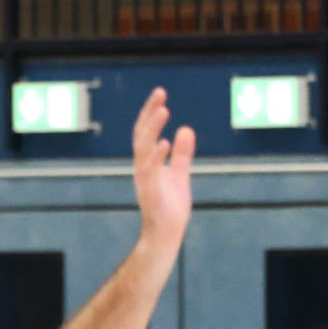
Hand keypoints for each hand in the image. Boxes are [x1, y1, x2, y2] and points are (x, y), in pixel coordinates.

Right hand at [131, 87, 194, 249]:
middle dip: (150, 113)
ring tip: (163, 111)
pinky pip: (150, 170)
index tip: (160, 94)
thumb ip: (183, 154)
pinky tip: (165, 142)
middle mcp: (142, 167)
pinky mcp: (151, 191)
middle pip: (142, 133)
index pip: (146, 131)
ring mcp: (145, 179)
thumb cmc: (170, 207)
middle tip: (160, 93)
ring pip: (144, 148)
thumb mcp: (180, 174)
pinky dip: (156, 156)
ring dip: (153, 129)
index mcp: (147, 162)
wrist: (166, 234)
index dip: (151, 112)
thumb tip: (185, 129)